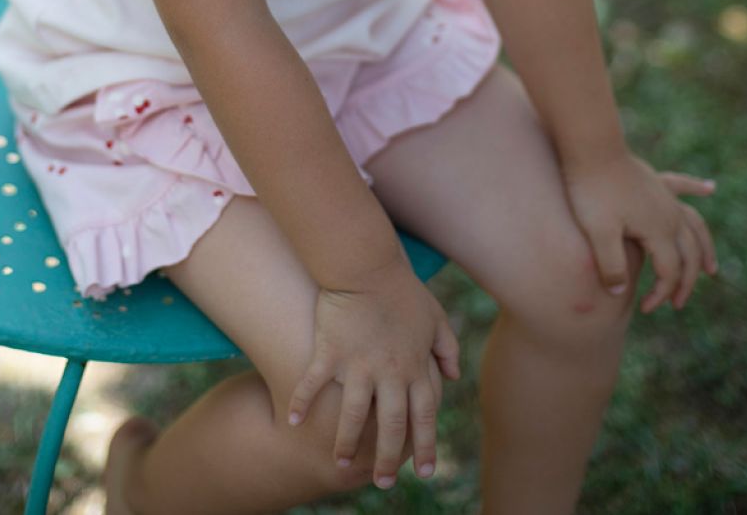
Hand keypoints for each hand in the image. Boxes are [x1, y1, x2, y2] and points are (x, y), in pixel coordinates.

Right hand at [287, 253, 460, 488]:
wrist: (367, 265)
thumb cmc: (402, 289)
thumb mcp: (434, 316)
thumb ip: (447, 347)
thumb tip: (454, 375)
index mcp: (415, 367)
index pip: (424, 417)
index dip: (426, 446)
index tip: (425, 471)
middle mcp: (389, 373)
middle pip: (391, 427)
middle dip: (388, 459)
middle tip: (383, 482)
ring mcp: (358, 365)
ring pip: (352, 417)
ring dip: (346, 443)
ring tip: (340, 463)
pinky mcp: (330, 352)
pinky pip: (313, 385)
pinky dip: (302, 404)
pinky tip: (293, 423)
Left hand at [560, 150, 718, 313]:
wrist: (588, 147)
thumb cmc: (590, 190)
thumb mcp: (597, 232)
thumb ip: (611, 265)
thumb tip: (620, 293)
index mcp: (659, 230)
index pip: (670, 272)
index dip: (661, 293)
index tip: (645, 308)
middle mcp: (670, 215)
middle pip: (688, 255)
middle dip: (686, 283)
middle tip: (676, 303)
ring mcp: (664, 196)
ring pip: (694, 226)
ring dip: (704, 248)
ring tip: (711, 268)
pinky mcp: (654, 181)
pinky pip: (682, 186)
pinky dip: (696, 188)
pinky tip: (710, 187)